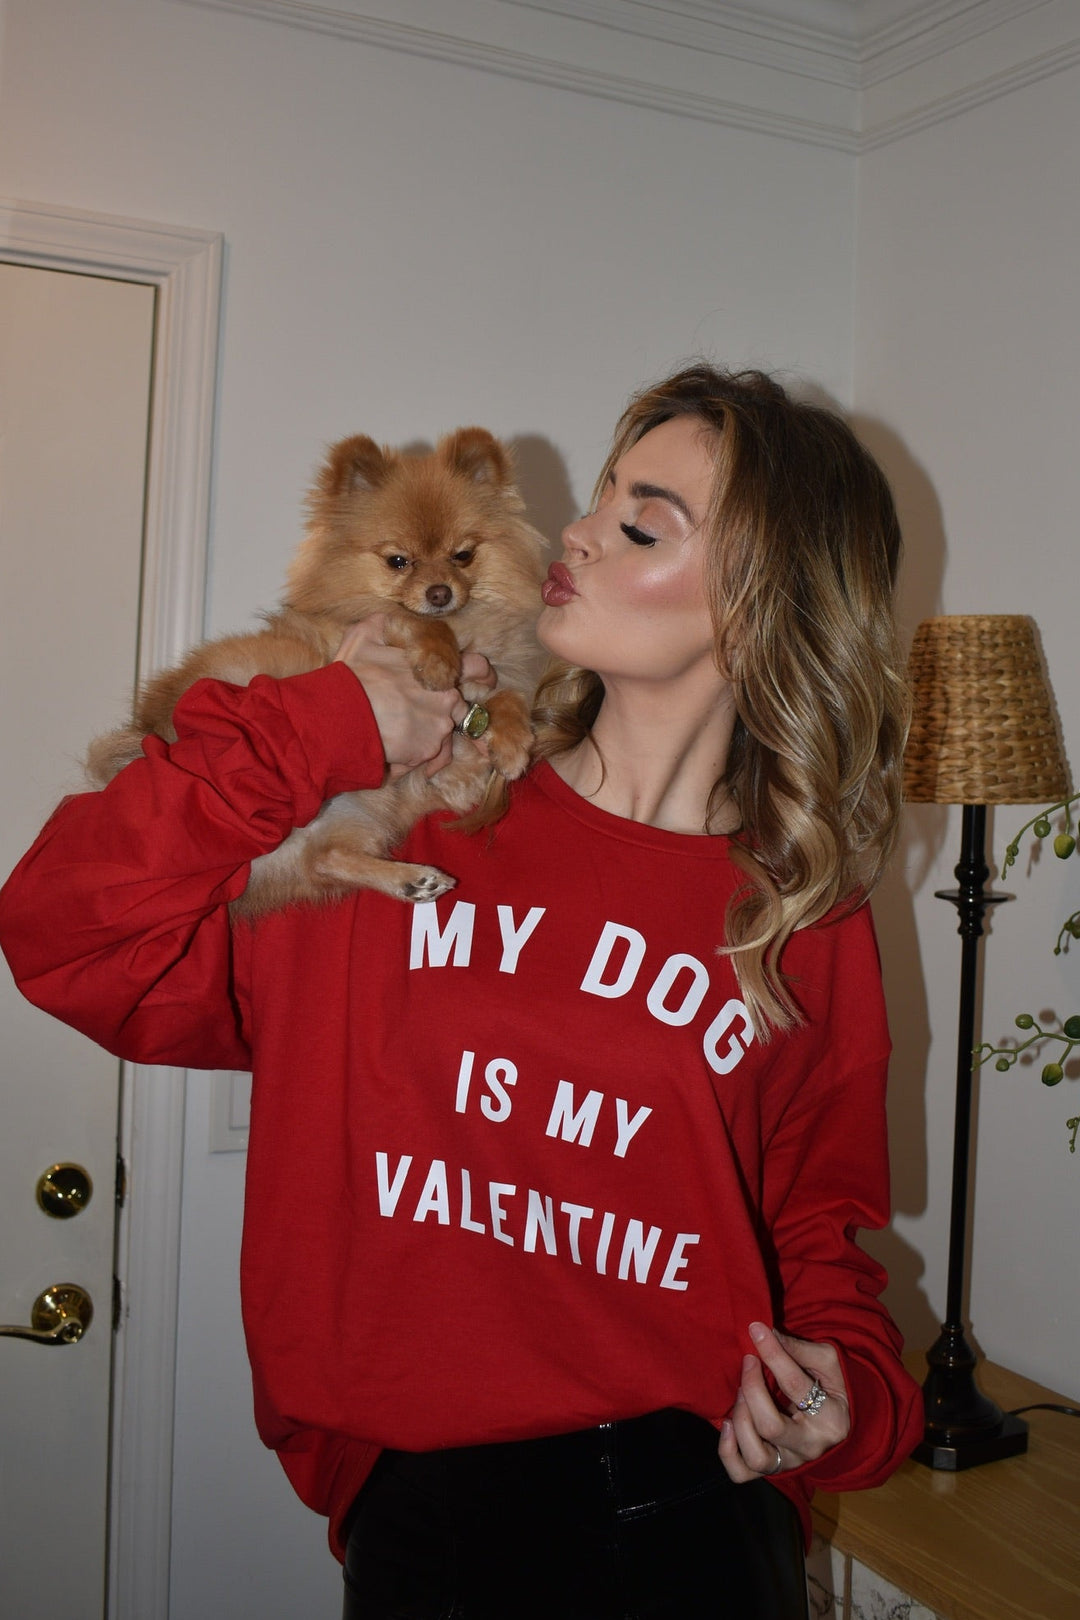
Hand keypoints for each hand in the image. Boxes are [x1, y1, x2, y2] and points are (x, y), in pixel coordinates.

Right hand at [334, 615, 494, 779]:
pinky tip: (400, 754)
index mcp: (441, 669)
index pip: (475, 666)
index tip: (484, 679)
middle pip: (459, 706)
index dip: (481, 672)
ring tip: (397, 732)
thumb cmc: (355, 673)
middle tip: (418, 713)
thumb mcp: (368, 632)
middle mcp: (448, 699)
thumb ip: (391, 625)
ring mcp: (440, 727)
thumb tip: (400, 624)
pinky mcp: (427, 750)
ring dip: (425, 732)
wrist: (343, 713)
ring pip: (442, 731)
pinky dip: (419, 756)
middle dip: (441, 709)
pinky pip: (431, 755)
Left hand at [718, 1321, 850, 1481]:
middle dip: (751, 1388)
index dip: (772, 1355)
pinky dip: (727, 1450)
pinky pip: (741, 1473)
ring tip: (740, 1394)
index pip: (795, 1386)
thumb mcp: (827, 1361)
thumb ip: (799, 1349)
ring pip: (756, 1456)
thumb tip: (766, 1333)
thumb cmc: (832, 1385)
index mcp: (831, 1418)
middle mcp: (811, 1447)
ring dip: (740, 1420)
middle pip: (770, 1426)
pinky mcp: (771, 1469)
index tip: (755, 1330)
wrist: (839, 1419)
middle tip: (748, 1362)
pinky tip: (727, 1423)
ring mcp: (790, 1462)